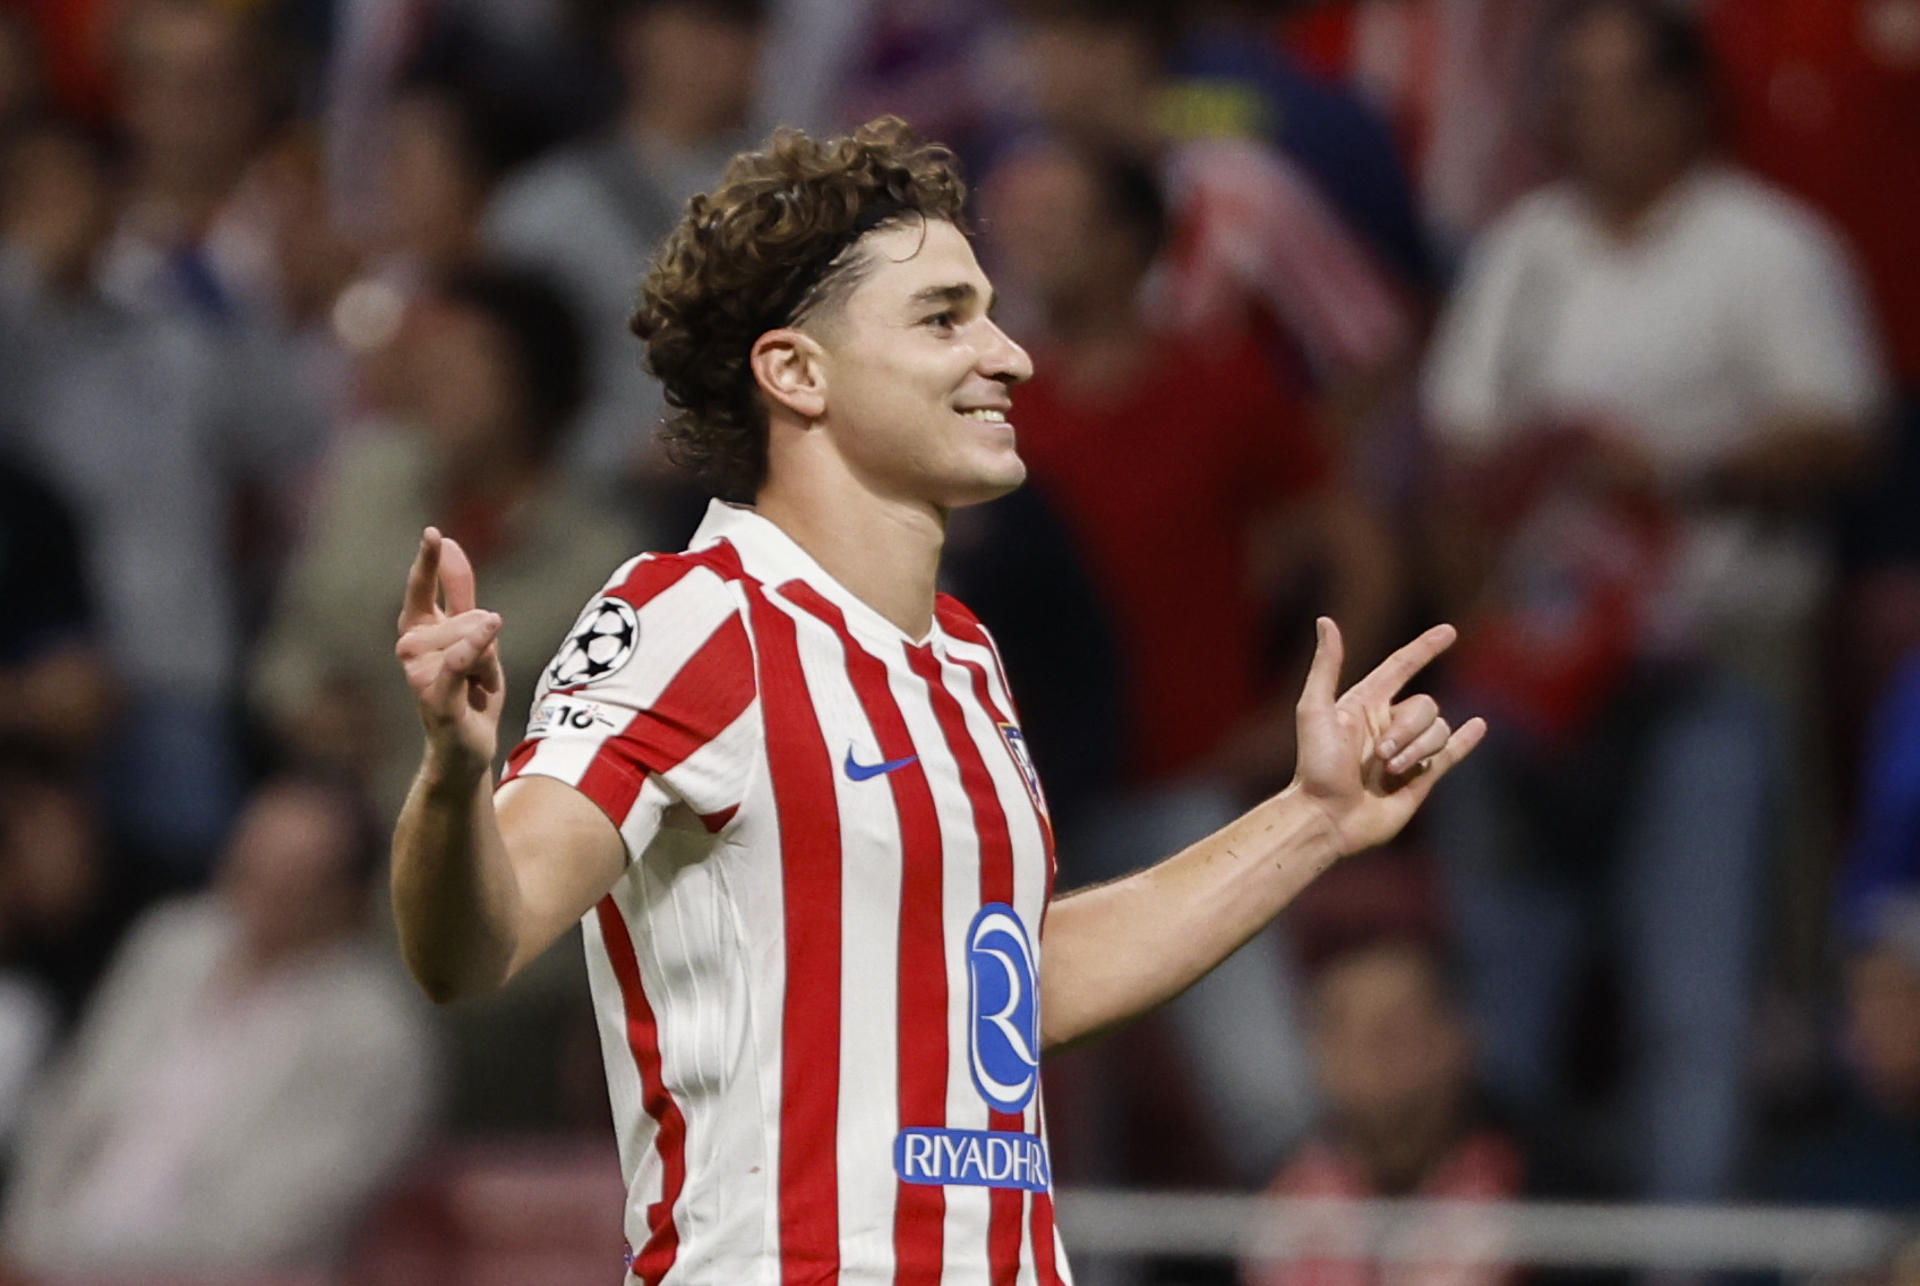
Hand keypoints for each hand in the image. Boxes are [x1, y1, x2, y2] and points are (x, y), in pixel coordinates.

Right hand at [395, 528, 504, 779]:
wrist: (467, 747)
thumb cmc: (468, 691)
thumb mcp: (471, 635)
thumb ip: (460, 592)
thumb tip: (450, 544)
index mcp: (418, 629)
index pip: (423, 587)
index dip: (428, 561)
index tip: (433, 533)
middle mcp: (411, 648)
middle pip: (470, 617)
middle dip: (489, 645)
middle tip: (479, 675)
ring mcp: (419, 672)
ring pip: (475, 640)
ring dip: (491, 666)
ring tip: (476, 688)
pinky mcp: (434, 696)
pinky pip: (459, 661)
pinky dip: (473, 647)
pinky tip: (490, 626)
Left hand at [1291, 617, 1485, 857]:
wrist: (1327, 818)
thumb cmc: (1315, 766)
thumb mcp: (1315, 709)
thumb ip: (1326, 666)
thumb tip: (1326, 621)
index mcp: (1364, 704)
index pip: (1402, 667)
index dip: (1425, 648)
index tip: (1449, 632)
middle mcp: (1387, 724)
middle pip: (1425, 706)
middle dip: (1407, 730)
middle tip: (1379, 757)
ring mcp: (1405, 751)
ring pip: (1438, 732)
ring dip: (1418, 750)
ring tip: (1389, 771)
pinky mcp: (1420, 779)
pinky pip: (1451, 753)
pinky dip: (1466, 739)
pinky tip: (1479, 726)